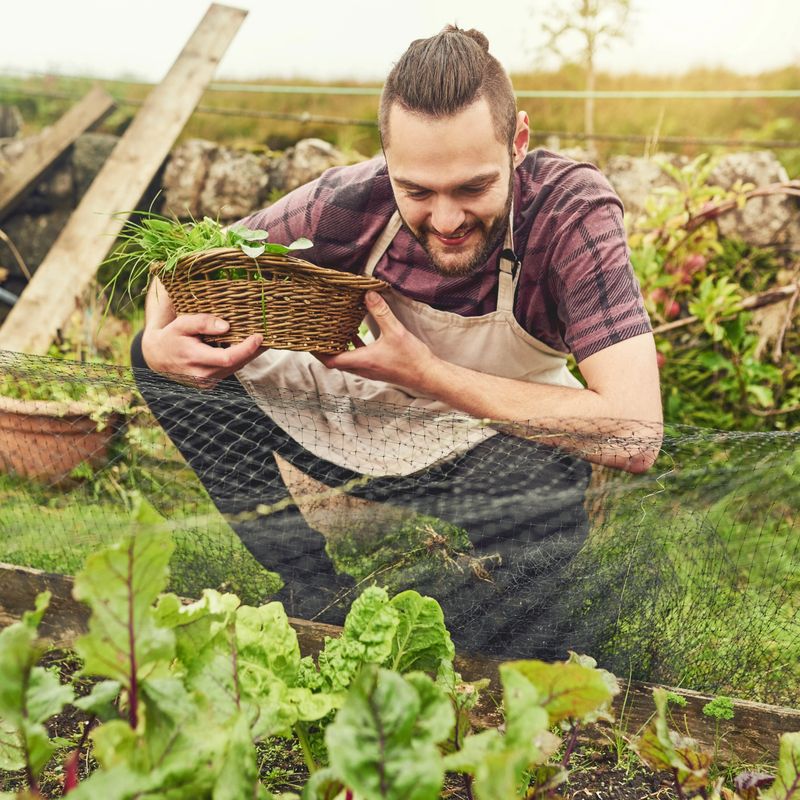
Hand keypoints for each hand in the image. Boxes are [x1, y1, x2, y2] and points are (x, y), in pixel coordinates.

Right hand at [141, 313, 264, 386]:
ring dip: (249, 355)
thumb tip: (227, 326)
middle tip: (270, 336)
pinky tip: (248, 348)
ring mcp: (207, 383)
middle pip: (236, 364)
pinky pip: (229, 371)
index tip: (259, 336)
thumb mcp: (182, 324)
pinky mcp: (210, 384)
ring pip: (235, 368)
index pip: (227, 358)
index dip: (246, 348)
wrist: (157, 357)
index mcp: (195, 360)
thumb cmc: (171, 336)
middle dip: (254, 351)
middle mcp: (202, 376)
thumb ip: (203, 323)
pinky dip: (240, 359)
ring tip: (263, 341)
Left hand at [316, 291, 439, 394]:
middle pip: (335, 360)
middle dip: (324, 347)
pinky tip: (357, 333)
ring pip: (347, 359)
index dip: (317, 351)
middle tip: (316, 332)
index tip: (307, 340)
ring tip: (333, 329)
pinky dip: (354, 346)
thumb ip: (380, 312)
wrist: (428, 376)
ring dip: (339, 346)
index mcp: (361, 361)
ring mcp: (370, 370)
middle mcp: (362, 368)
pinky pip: (359, 357)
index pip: (331, 359)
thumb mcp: (395, 332)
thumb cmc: (411, 358)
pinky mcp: (378, 367)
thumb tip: (368, 294)